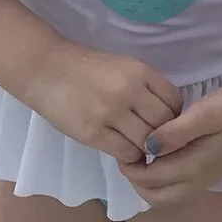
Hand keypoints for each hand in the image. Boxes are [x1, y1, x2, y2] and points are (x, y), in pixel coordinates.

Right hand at [23, 44, 180, 164]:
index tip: (164, 120)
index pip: (175, 102)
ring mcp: (110, 113)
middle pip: (164, 124)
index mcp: (140, 72)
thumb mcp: (125, 67)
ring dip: (144, 146)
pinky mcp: (93, 133)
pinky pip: (126, 153)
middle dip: (161, 133)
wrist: (46, 70)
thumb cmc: (88, 69)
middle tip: (152, 136)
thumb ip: (148, 88)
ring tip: (135, 141)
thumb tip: (172, 117)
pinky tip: (121, 146)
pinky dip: (128, 154)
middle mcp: (129, 91)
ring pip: (147, 142)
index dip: (174, 115)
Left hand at [118, 83, 221, 207]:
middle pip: (156, 196)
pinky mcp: (212, 173)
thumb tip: (147, 147)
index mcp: (195, 167)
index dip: (130, 167)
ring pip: (167, 195)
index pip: (150, 179)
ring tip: (143, 156)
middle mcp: (200, 181)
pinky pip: (179, 188)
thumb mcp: (205, 113)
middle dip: (137, 181)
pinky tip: (163, 155)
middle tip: (129, 156)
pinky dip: (163, 179)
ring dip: (150, 182)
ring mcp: (207, 180)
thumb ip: (175, 132)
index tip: (122, 147)